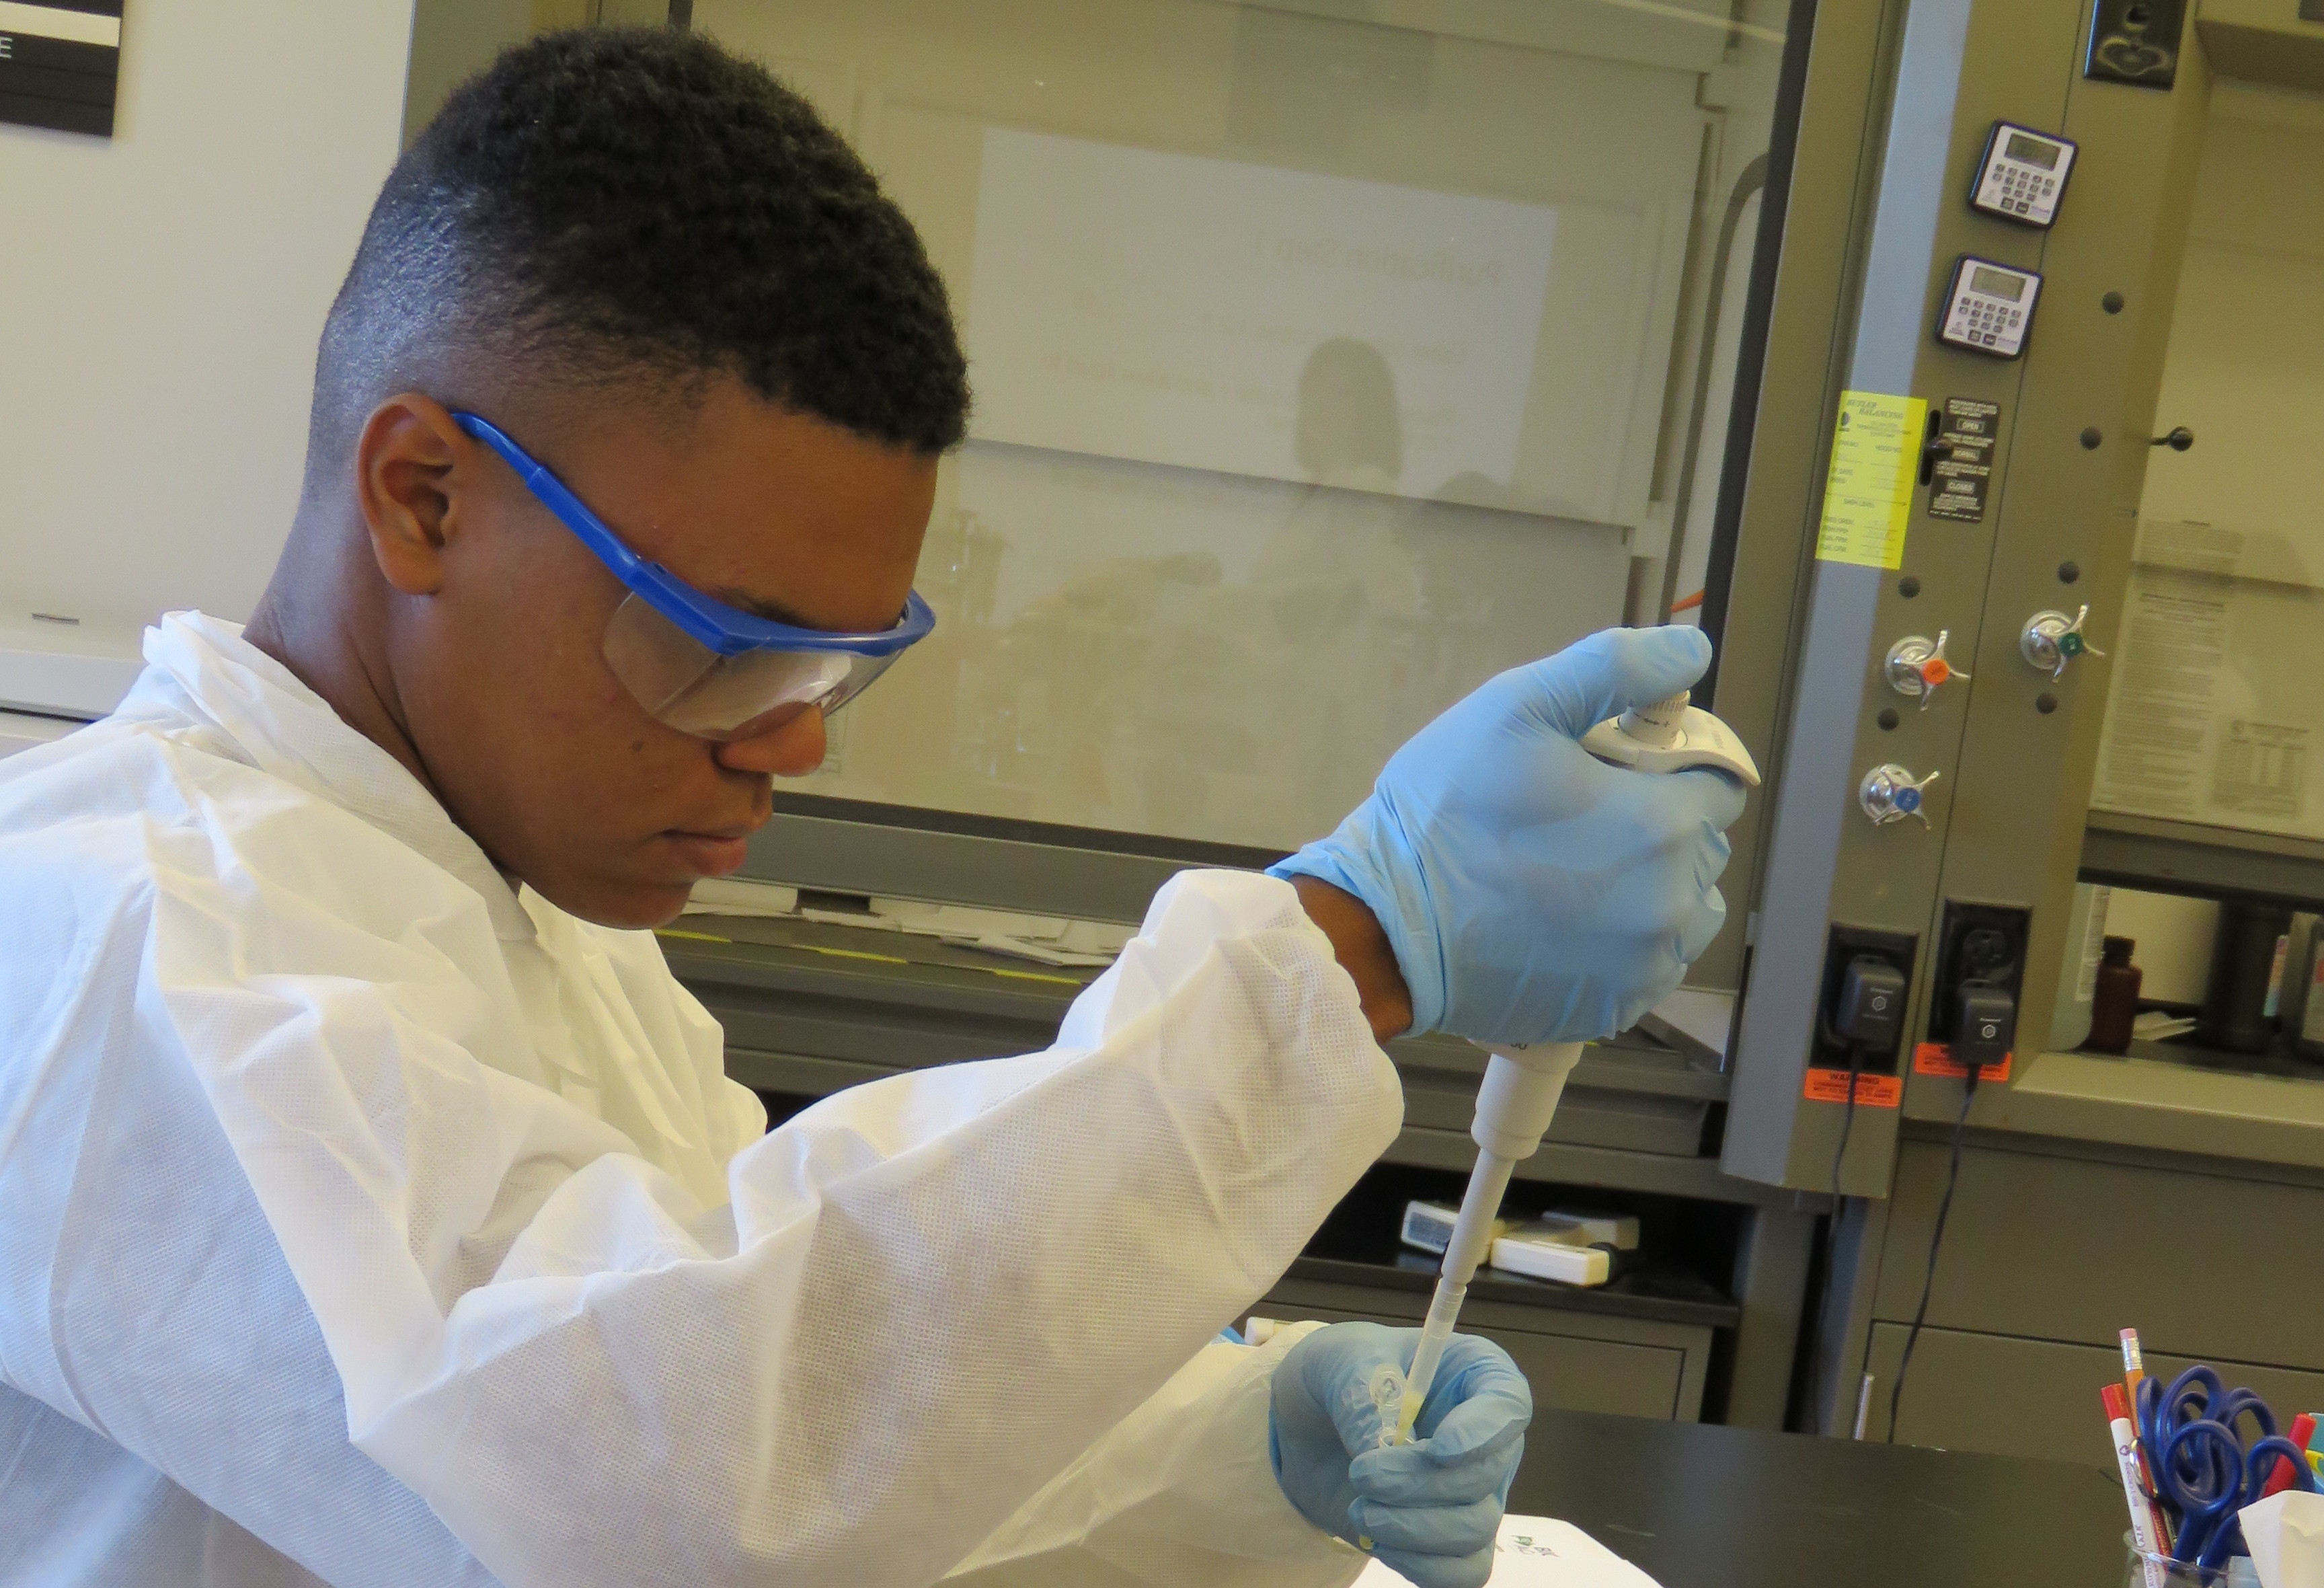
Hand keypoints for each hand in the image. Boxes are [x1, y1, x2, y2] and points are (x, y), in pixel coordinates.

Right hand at [1269, 626, 1747, 1044]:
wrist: (1385, 927)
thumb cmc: (1444, 811)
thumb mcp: (1514, 707)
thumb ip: (1615, 668)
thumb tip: (1692, 648)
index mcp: (1660, 826)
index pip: (1719, 783)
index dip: (1670, 765)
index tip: (1613, 766)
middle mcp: (1671, 904)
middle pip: (1704, 847)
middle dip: (1658, 823)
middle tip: (1577, 815)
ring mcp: (1644, 965)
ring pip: (1689, 911)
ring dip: (1654, 887)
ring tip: (1577, 872)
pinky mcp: (1613, 1008)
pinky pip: (1651, 963)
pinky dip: (1624, 941)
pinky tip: (1565, 921)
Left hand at [1270, 1323, 1530, 1587]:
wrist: (1314, 1421)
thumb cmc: (1342, 1374)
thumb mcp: (1341, 1362)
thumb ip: (1362, 1397)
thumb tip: (1376, 1449)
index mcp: (1474, 1374)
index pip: (1507, 1402)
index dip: (1483, 1431)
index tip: (1439, 1449)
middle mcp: (1487, 1436)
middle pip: (1487, 1473)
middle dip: (1421, 1484)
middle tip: (1361, 1475)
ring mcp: (1475, 1491)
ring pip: (1476, 1528)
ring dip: (1413, 1528)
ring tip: (1359, 1509)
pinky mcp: (1451, 1538)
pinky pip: (1463, 1571)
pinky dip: (1421, 1565)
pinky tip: (1378, 1540)